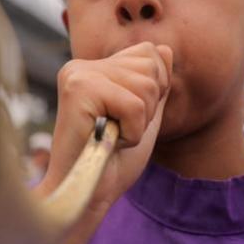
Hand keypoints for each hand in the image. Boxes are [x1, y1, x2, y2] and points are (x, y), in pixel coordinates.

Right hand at [35, 42, 171, 243]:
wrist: (87, 194)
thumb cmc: (112, 163)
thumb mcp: (144, 118)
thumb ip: (155, 86)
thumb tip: (166, 48)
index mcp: (95, 68)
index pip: (150, 53)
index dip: (155, 90)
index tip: (128, 119)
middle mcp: (82, 66)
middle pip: (151, 67)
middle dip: (149, 108)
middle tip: (119, 131)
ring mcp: (78, 75)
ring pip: (146, 86)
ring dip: (139, 123)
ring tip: (112, 137)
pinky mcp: (79, 90)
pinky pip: (134, 105)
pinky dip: (131, 133)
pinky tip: (108, 142)